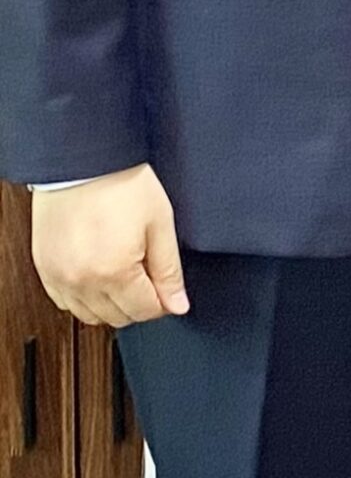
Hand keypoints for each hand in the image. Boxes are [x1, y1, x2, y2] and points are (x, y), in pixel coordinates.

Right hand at [32, 167, 188, 327]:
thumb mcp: (159, 222)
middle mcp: (82, 282)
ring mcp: (59, 278)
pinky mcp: (45, 270)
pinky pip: (66, 302)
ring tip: (123, 271)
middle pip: (118, 317)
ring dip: (111, 303)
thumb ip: (169, 269)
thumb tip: (178, 304)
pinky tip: (99, 273)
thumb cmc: (121, 183)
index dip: (162, 301)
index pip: (144, 311)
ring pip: (90, 315)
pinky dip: (85, 297)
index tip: (166, 287)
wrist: (83, 161)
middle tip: (147, 274)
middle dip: (138, 302)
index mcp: (114, 272)